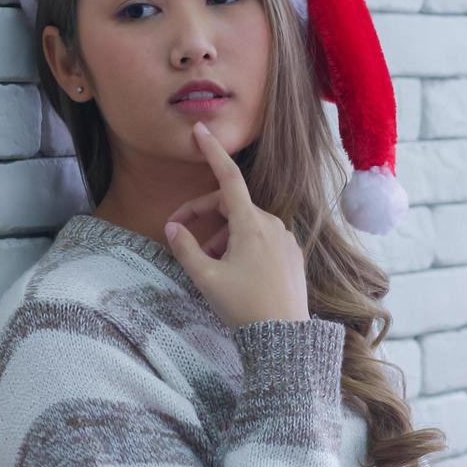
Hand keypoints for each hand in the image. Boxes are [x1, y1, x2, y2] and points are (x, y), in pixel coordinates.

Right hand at [164, 122, 310, 329]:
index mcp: (251, 224)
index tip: (200, 130)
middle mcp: (271, 224)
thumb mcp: (206, 278)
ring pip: (246, 225)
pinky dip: (241, 246)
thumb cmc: (244, 307)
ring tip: (208, 266)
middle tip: (181, 236)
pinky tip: (232, 273)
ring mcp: (285, 239)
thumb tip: (173, 226)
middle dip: (204, 216)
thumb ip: (185, 248)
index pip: (228, 178)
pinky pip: (262, 240)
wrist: (285, 337)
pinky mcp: (292, 254)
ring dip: (221, 236)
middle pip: (231, 206)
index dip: (213, 152)